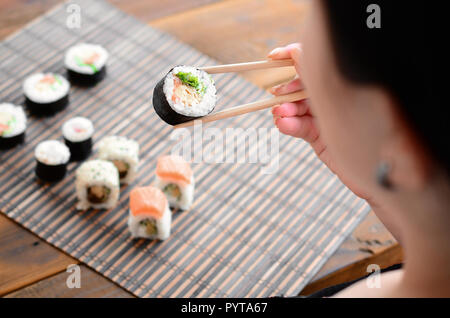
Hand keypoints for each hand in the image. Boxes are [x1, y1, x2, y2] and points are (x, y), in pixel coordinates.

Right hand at [268, 44, 371, 201]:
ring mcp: (325, 117)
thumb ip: (317, 75)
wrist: (382, 167)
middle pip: (302, 87)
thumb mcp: (341, 96)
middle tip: (276, 95)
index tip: (272, 58)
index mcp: (342, 81)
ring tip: (279, 113)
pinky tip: (283, 123)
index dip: (291, 56)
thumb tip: (298, 53)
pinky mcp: (320, 137)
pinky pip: (301, 128)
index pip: (313, 63)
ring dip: (285, 110)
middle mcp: (333, 97)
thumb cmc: (371, 127)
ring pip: (298, 109)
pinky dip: (290, 125)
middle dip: (286, 91)